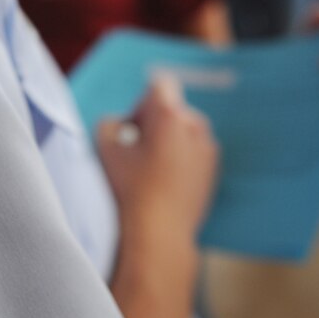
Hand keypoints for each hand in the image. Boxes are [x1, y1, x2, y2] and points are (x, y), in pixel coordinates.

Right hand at [97, 75, 218, 243]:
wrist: (159, 232)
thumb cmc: (130, 188)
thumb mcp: (105, 148)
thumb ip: (110, 123)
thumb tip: (121, 124)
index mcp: (169, 115)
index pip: (159, 85)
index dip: (142, 102)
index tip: (134, 127)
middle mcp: (194, 125)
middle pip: (171, 108)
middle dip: (154, 122)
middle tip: (137, 149)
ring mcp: (207, 147)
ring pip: (183, 130)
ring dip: (168, 139)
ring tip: (151, 168)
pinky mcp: (212, 168)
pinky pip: (193, 150)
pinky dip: (180, 157)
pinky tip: (164, 181)